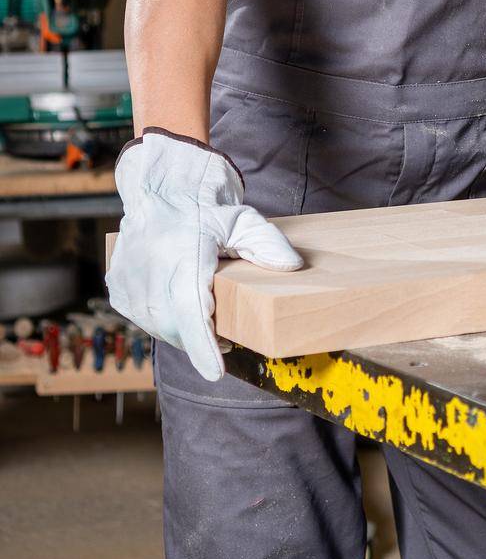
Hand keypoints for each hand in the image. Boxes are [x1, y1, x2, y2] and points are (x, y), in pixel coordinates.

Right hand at [105, 128, 302, 380]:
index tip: (216, 371)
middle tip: (226, 334)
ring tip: (202, 314)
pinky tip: (176, 306)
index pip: (189, 312)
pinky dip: (163, 321)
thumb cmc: (204, 206)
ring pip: (158, 328)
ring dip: (182, 332)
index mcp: (182, 256)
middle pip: (177, 328)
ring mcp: (130, 281)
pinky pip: (143, 319)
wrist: (162, 187)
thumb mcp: (243, 220)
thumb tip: (293, 266)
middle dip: (201, 340)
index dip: (202, 346)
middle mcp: (151, 271)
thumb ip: (268, 244)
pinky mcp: (120, 287)